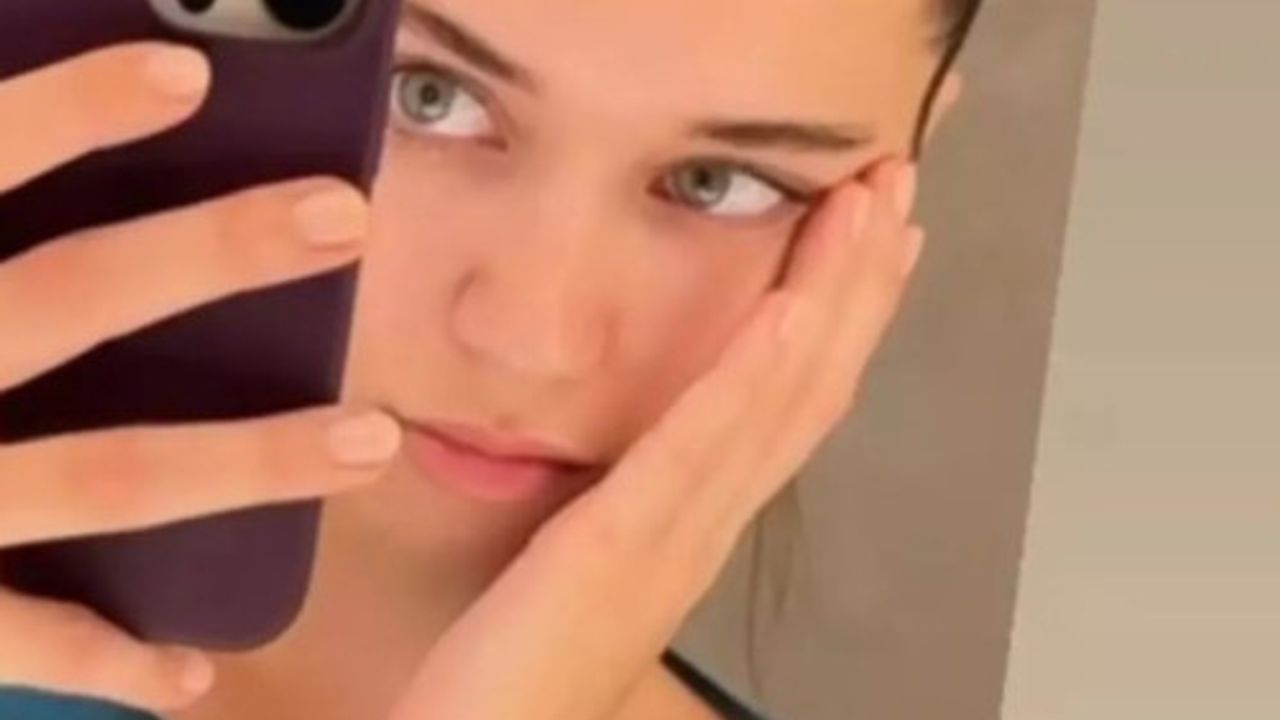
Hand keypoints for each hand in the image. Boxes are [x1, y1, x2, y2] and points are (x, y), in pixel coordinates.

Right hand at [0, 43, 400, 712]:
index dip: (64, 115)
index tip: (186, 71)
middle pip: (66, 300)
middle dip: (210, 255)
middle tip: (341, 216)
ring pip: (99, 473)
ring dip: (246, 460)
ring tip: (371, 440)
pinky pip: (17, 641)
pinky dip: (106, 665)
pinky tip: (195, 675)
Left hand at [389, 158, 924, 719]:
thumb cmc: (519, 672)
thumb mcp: (581, 564)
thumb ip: (622, 507)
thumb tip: (637, 456)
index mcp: (695, 522)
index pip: (787, 406)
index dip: (840, 320)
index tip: (871, 246)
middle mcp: (705, 524)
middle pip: (806, 386)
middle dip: (859, 282)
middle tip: (898, 189)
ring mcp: (674, 535)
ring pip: (776, 399)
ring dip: (829, 296)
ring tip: (870, 209)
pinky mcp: (620, 543)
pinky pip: (700, 447)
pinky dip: (753, 375)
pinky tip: (790, 311)